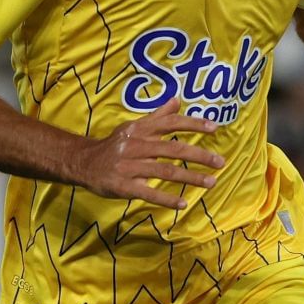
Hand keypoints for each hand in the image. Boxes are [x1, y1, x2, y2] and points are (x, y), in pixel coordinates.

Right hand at [70, 101, 227, 210]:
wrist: (83, 163)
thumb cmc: (113, 145)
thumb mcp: (133, 127)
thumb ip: (157, 116)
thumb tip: (177, 100)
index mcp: (140, 130)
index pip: (170, 123)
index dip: (193, 123)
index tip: (215, 127)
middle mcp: (136, 145)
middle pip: (172, 149)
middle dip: (199, 155)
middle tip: (220, 162)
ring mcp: (129, 166)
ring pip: (164, 171)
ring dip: (190, 177)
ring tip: (211, 182)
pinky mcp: (123, 186)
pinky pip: (148, 192)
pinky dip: (166, 198)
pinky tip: (183, 203)